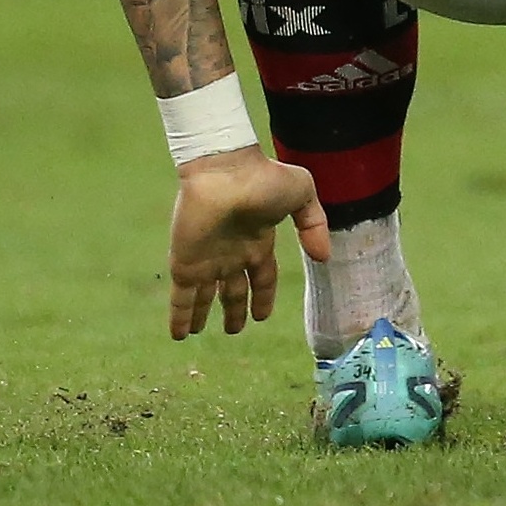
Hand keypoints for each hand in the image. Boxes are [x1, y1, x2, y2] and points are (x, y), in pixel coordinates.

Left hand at [167, 147, 329, 340]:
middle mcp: (231, 254)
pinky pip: (182, 299)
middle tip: (234, 329)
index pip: (262, 276)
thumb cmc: (264, 178)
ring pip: (205, 297)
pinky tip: (180, 335)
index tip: (262, 316)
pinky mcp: (185, 265)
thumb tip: (325, 256)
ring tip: (197, 333)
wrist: (225, 171)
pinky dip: (180, 318)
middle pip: (232, 290)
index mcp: (258, 241)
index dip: (262, 296)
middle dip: (233, 310)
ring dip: (202, 315)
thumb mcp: (302, 195)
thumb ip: (314, 224)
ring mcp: (207, 260)